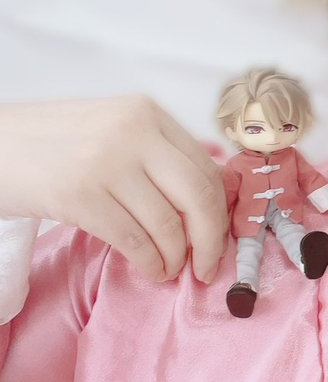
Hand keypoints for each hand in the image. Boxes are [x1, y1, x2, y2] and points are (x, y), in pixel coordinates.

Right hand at [0, 97, 227, 282]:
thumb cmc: (52, 145)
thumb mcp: (112, 131)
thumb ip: (158, 156)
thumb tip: (209, 204)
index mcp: (147, 112)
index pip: (207, 168)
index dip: (220, 212)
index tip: (219, 239)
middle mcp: (133, 131)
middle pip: (200, 196)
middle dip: (211, 240)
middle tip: (207, 267)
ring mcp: (107, 162)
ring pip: (169, 225)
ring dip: (176, 258)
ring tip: (169, 269)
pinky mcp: (80, 195)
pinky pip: (135, 242)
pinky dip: (150, 263)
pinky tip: (150, 269)